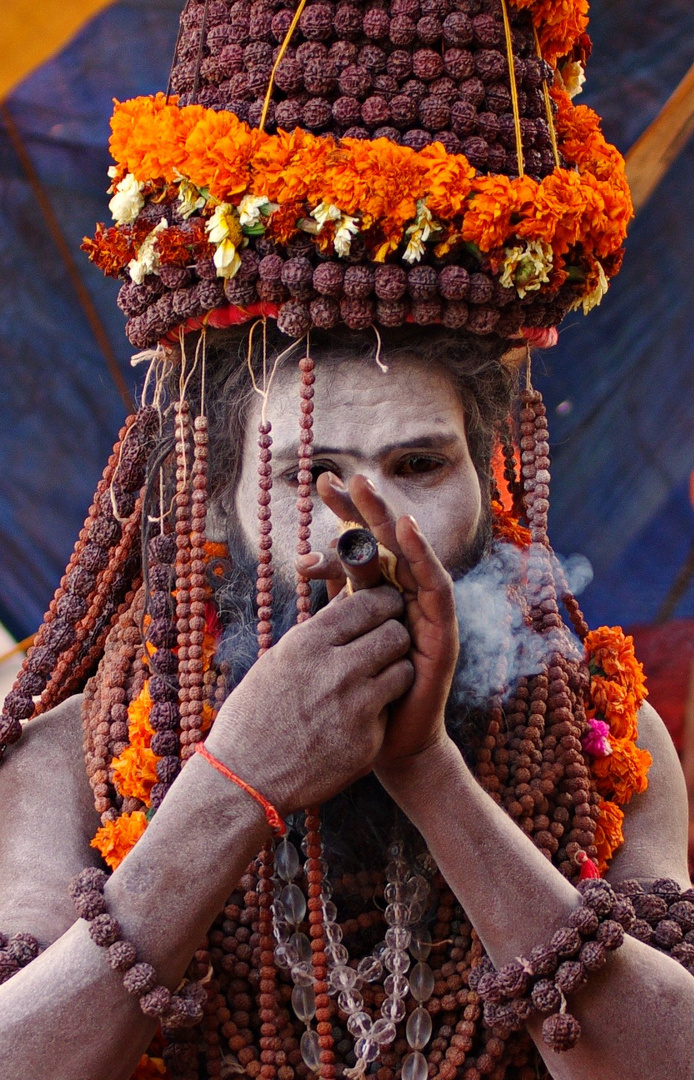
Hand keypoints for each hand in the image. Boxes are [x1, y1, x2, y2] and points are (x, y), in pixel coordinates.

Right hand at [205, 585, 413, 814]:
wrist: (246, 779)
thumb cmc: (257, 713)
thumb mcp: (279, 659)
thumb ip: (319, 630)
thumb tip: (350, 596)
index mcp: (309, 643)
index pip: (370, 603)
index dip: (385, 602)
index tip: (386, 609)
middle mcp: (336, 670)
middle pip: (396, 634)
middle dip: (394, 636)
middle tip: (385, 645)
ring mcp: (355, 708)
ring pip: (404, 670)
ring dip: (394, 672)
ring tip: (375, 680)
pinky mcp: (368, 742)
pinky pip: (390, 711)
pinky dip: (379, 712)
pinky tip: (355, 719)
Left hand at [297, 474, 458, 778]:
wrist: (390, 745)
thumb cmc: (361, 695)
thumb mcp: (341, 640)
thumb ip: (335, 602)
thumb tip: (307, 562)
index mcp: (377, 596)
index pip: (360, 546)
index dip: (342, 514)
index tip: (317, 484)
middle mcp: (404, 596)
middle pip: (384, 542)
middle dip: (362, 507)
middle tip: (338, 475)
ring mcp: (426, 611)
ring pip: (409, 556)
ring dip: (389, 519)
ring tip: (368, 488)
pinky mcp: (444, 630)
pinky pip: (435, 587)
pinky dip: (422, 556)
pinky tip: (405, 530)